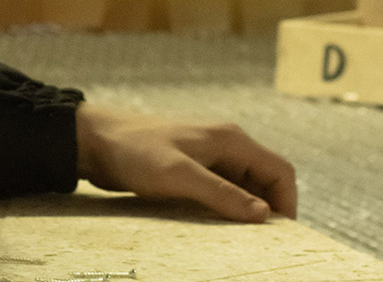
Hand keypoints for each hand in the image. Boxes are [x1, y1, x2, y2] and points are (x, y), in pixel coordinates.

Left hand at [75, 103, 296, 221]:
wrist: (96, 140)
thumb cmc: (135, 151)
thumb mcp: (180, 175)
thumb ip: (222, 193)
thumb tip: (262, 214)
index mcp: (230, 139)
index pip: (279, 171)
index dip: (287, 202)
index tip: (281, 234)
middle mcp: (224, 145)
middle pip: (263, 180)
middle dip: (266, 209)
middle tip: (260, 241)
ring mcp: (207, 156)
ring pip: (241, 187)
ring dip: (242, 210)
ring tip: (237, 238)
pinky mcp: (189, 168)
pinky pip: (219, 190)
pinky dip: (222, 207)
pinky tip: (213, 226)